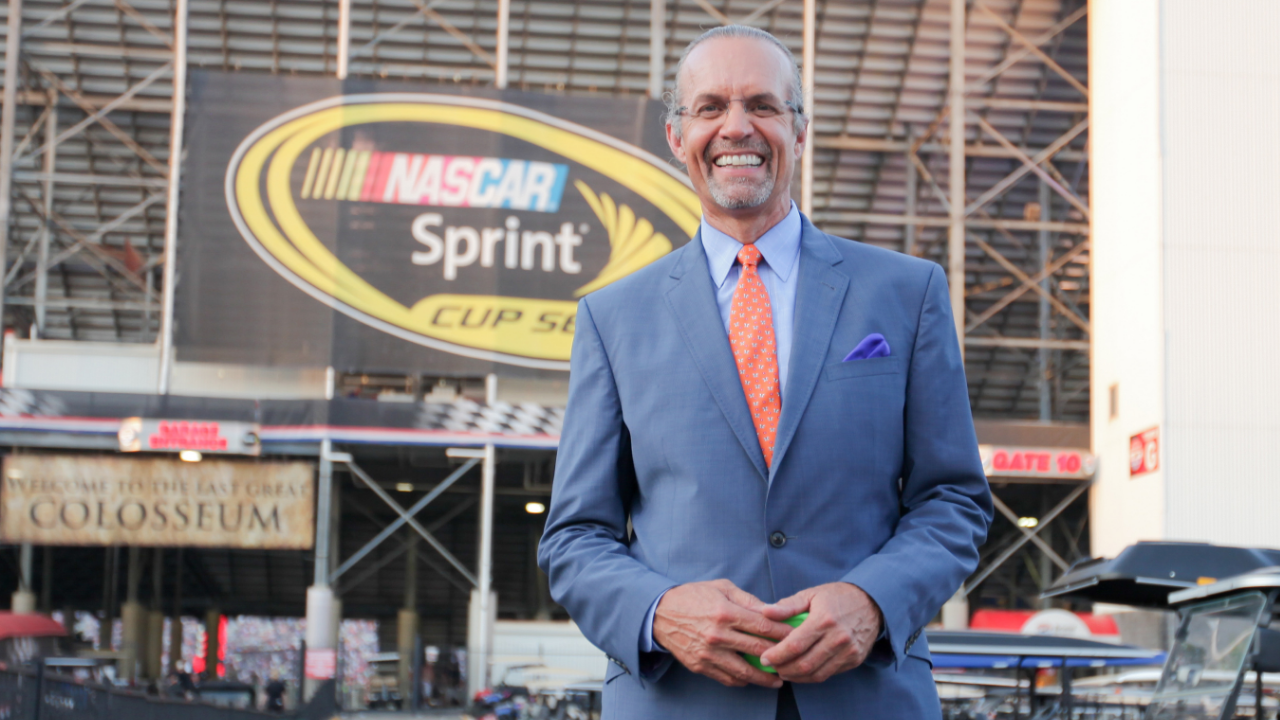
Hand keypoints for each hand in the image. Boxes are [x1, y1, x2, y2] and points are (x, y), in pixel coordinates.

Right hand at [653, 579, 794, 688]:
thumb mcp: (722, 588)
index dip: (783, 633)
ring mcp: (708, 653)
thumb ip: (748, 600)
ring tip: (778, 679)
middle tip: (794, 660)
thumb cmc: (693, 596)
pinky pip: (727, 678)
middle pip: (758, 650)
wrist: (660, 613)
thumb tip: (773, 612)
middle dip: (780, 656)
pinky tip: (752, 678)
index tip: (797, 637)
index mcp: (725, 612)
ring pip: (744, 671)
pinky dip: (742, 680)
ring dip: (764, 678)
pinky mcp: (700, 666)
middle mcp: (717, 635)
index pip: (763, 626)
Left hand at [758, 582, 881, 682]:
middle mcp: (838, 638)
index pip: (794, 646)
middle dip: (783, 669)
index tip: (764, 658)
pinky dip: (812, 676)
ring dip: (796, 677)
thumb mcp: (811, 594)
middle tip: (772, 667)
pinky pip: (829, 674)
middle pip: (804, 664)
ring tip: (784, 671)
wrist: (872, 602)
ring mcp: (848, 651)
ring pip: (817, 674)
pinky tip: (801, 671)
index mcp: (824, 620)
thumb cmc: (837, 596)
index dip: (776, 655)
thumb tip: (765, 611)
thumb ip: (788, 605)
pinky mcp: (855, 659)